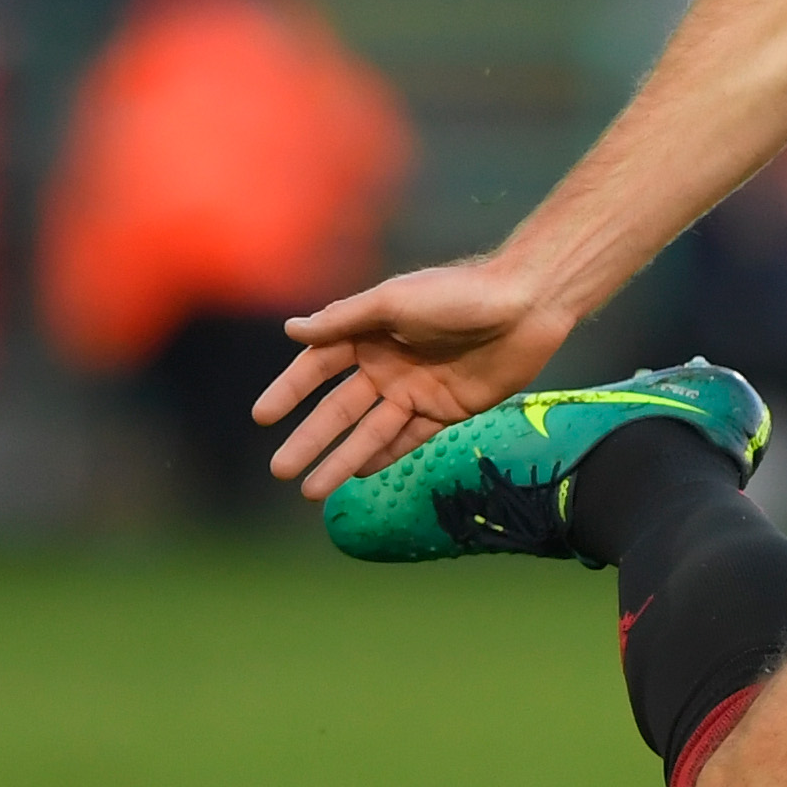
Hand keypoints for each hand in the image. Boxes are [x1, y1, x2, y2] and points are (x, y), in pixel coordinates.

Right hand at [251, 260, 581, 497]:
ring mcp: (416, 388)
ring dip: (340, 459)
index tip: (261, 418)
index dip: (289, 391)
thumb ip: (344, 320)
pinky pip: (409, 438)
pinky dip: (384, 456)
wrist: (525, 306)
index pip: (318, 366)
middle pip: (339, 409)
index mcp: (369, 331)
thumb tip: (291, 331)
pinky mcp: (447, 409)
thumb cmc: (457, 294)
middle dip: (309, 439)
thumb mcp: (393, 301)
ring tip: (311, 492)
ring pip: (370, 432)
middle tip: (278, 470)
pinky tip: (357, 476)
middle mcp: (387, 362)